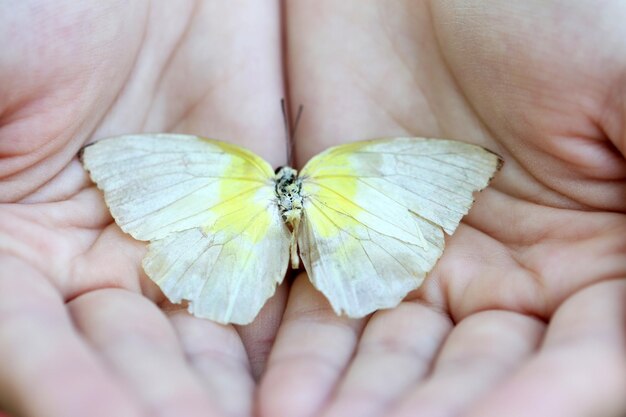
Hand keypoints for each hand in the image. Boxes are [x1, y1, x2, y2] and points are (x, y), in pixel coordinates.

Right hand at [0, 2, 286, 415]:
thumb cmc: (48, 6)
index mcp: (18, 249)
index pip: (32, 342)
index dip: (64, 384)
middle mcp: (100, 267)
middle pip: (132, 359)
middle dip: (169, 404)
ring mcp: (185, 248)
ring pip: (210, 341)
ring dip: (236, 390)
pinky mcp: (257, 221)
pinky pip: (277, 287)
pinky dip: (294, 332)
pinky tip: (316, 376)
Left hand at [259, 2, 625, 416]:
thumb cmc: (550, 2)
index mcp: (599, 255)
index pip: (576, 362)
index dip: (533, 401)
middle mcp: (512, 275)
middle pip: (474, 376)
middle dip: (426, 416)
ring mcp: (423, 258)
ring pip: (394, 360)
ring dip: (358, 404)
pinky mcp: (349, 235)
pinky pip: (328, 312)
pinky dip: (308, 358)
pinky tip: (282, 398)